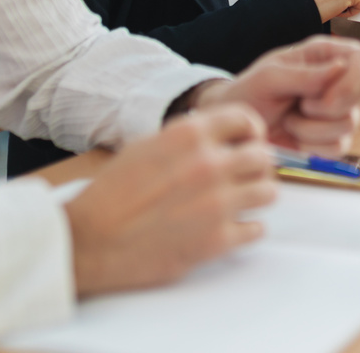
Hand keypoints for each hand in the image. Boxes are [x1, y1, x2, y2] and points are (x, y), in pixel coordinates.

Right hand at [64, 104, 276, 296]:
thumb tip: (217, 135)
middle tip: (245, 177)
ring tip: (240, 202)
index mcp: (190, 135)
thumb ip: (187, 138)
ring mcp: (217, 203)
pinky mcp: (218, 240)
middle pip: (264, 157)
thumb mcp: (147, 145)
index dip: (250, 132)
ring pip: (269, 192)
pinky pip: (257, 229)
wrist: (90, 240)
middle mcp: (209, 164)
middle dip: (257, 166)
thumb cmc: (112, 194)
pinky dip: (247, 229)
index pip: (246, 119)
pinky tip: (230, 228)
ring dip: (256, 196)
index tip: (247, 143)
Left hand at [194, 36, 359, 154]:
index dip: (354, 77)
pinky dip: (312, 145)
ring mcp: (337, 111)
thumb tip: (341, 68)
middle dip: (336, 103)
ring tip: (288, 118)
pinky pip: (339, 147)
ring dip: (312, 127)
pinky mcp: (331, 138)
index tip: (326, 93)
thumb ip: (305, 74)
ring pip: (351, 122)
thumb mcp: (269, 77)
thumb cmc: (249, 93)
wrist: (235, 129)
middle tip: (304, 106)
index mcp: (324, 55)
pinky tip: (294, 135)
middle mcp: (336, 81)